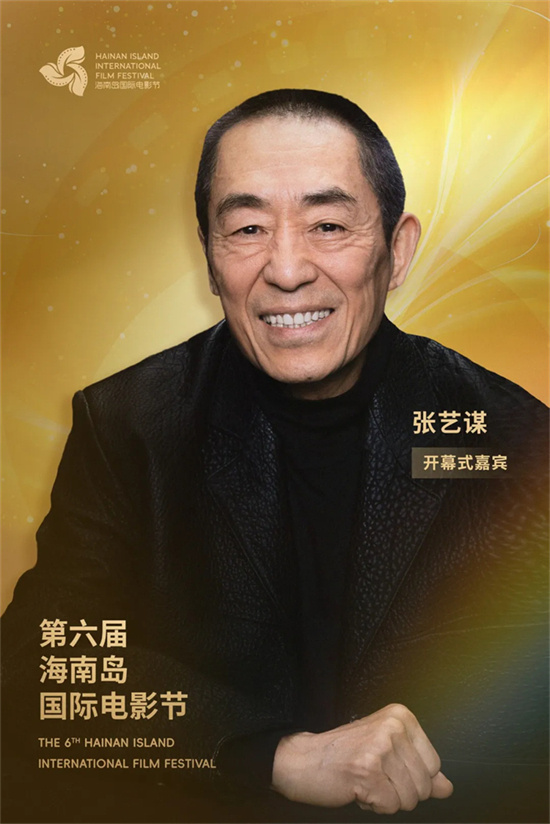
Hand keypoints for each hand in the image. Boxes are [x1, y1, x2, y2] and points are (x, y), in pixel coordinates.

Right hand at [271, 703, 452, 812]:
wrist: (304, 760)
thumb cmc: (344, 755)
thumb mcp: (387, 752)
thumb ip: (420, 769)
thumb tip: (446, 787)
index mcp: (401, 716)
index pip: (434, 764)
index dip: (412, 777)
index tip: (387, 766)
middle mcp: (393, 727)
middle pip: (424, 784)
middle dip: (399, 791)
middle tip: (373, 775)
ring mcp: (380, 747)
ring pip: (409, 799)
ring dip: (386, 799)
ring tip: (365, 781)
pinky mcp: (368, 771)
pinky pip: (390, 807)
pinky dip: (374, 806)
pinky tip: (358, 788)